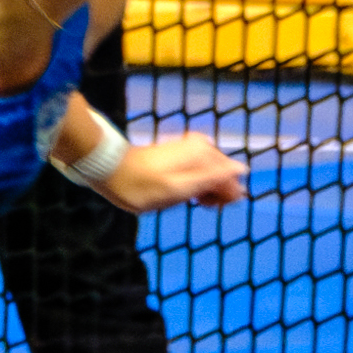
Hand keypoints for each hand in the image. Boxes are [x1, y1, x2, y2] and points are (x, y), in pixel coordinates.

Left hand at [94, 128, 247, 216]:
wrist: (111, 170)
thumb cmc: (141, 185)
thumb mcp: (178, 189)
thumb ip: (212, 179)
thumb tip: (241, 169)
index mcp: (203, 153)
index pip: (233, 176)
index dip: (227, 195)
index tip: (209, 206)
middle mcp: (200, 146)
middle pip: (224, 174)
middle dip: (216, 192)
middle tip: (195, 204)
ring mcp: (190, 149)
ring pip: (212, 174)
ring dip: (205, 190)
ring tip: (187, 200)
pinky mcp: (180, 154)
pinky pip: (199, 171)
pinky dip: (195, 184)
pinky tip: (183, 193)